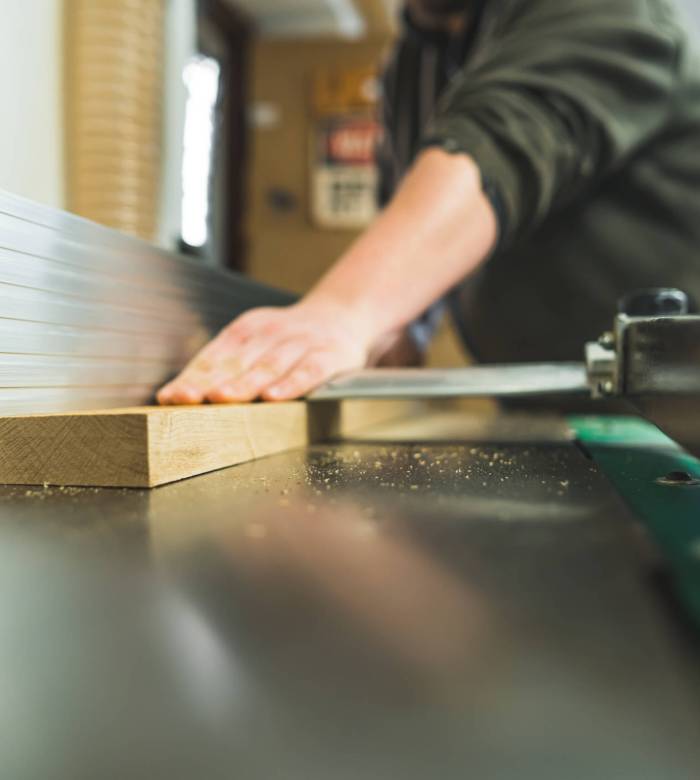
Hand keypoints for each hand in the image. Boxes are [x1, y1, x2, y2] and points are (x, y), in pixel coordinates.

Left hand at [157, 299, 381, 403]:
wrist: (342, 316)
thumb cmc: (289, 341)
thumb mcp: (255, 343)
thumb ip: (223, 367)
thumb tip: (174, 395)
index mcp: (246, 330)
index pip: (213, 357)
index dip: (191, 377)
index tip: (171, 396)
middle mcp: (271, 333)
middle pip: (237, 362)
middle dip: (211, 381)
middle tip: (189, 399)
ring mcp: (301, 343)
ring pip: (269, 365)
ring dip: (245, 383)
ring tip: (224, 399)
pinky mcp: (330, 356)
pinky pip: (309, 371)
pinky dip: (292, 384)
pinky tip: (276, 397)